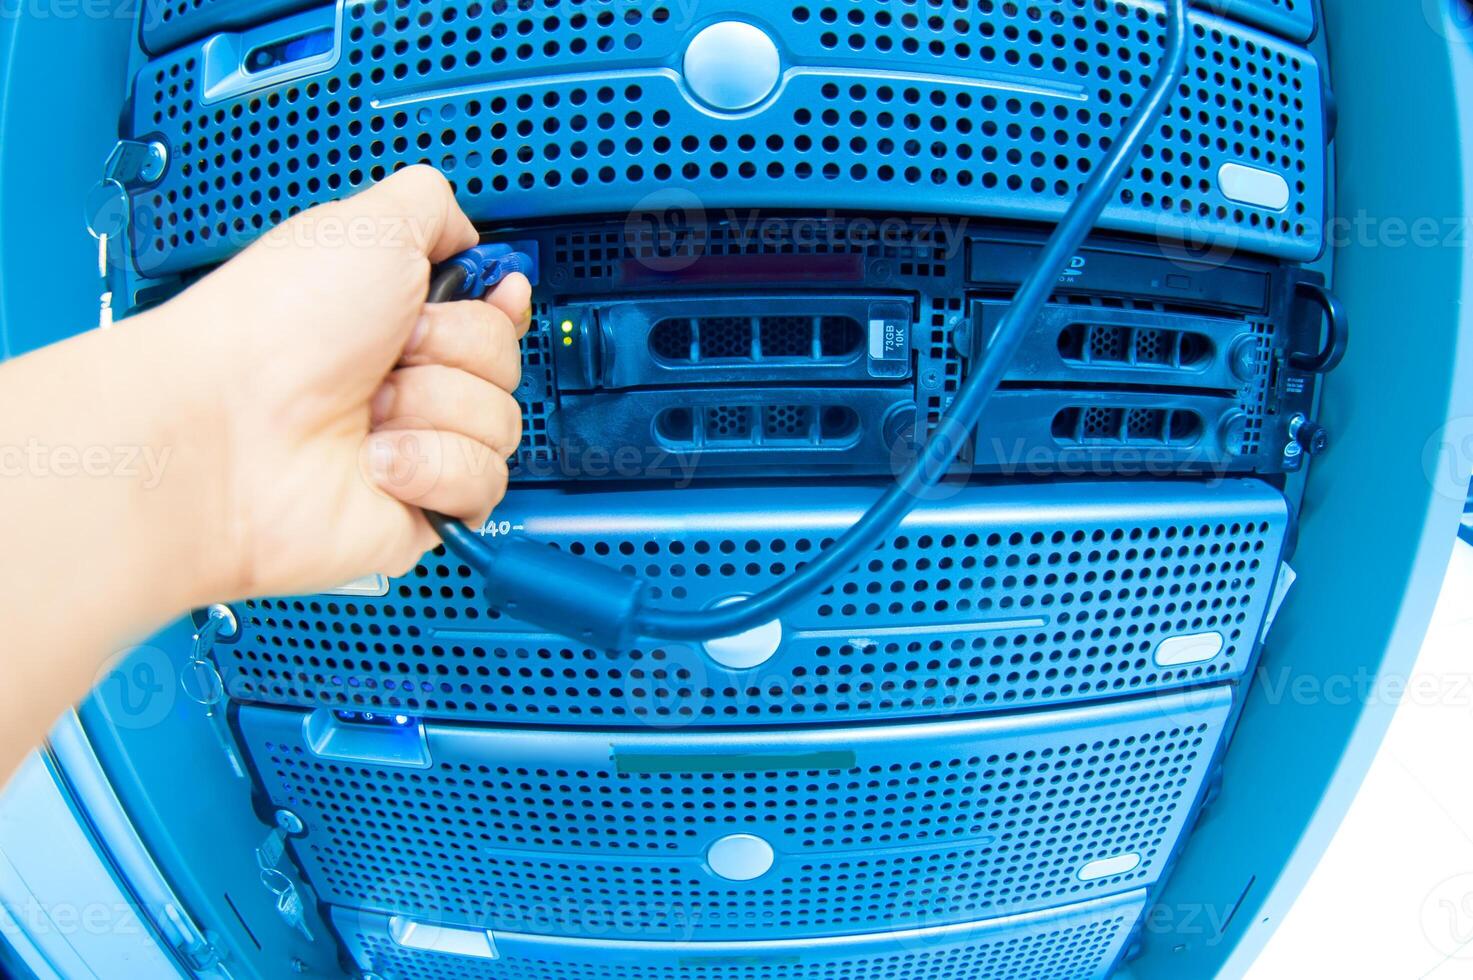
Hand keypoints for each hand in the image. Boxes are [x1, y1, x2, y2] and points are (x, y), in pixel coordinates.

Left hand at [149, 165, 529, 599]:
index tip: (493, 293)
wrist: (227, 430)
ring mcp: (417, 448)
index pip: (493, 314)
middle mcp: (406, 383)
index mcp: (395, 317)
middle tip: (389, 355)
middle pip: (506, 363)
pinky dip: (432, 465)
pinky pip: (483, 484)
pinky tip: (376, 462)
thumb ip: (431, 206)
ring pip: (501, 423)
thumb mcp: (365, 226)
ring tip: (369, 413)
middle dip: (453, 351)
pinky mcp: (423, 507)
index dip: (500, 306)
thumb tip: (467, 228)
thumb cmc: (273, 329)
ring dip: (436, 408)